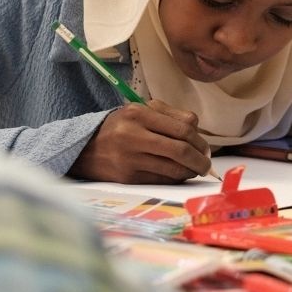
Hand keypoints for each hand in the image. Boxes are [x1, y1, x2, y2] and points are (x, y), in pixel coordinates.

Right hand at [69, 101, 212, 183]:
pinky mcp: (128, 178)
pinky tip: (179, 175)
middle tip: (206, 164)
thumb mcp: (140, 111)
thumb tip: (198, 133)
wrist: (85, 149)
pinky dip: (176, 178)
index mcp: (138, 114)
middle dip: (200, 159)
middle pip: (181, 150)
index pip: (183, 128)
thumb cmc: (120, 127)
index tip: (205, 148)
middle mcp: (133, 136)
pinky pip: (162, 180)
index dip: (200, 140)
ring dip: (191, 171)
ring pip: (174, 169)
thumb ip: (170, 115)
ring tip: (195, 170)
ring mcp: (130, 159)